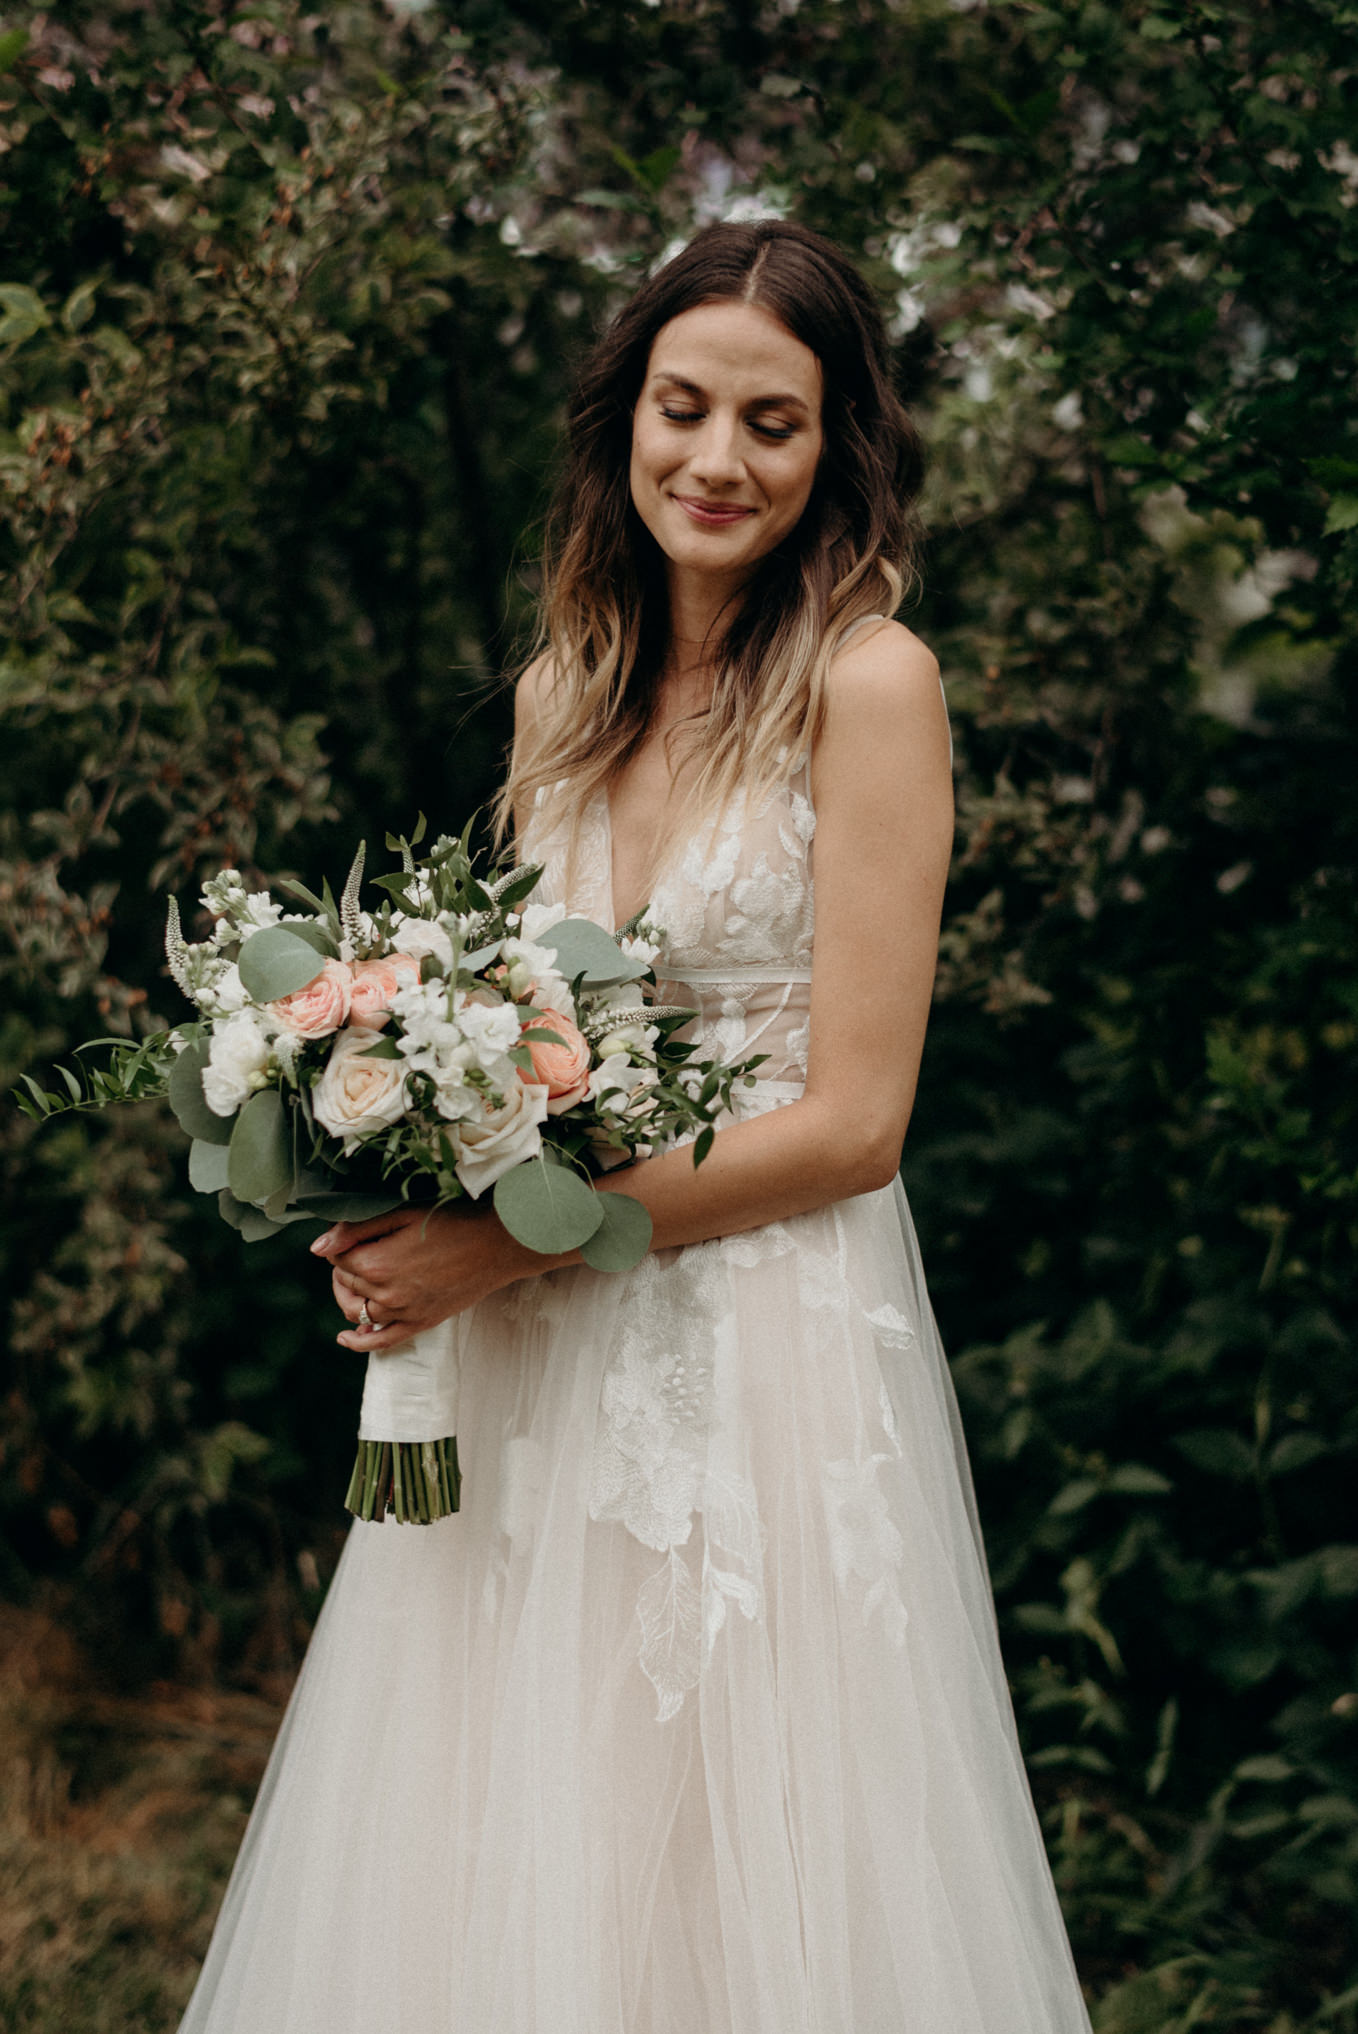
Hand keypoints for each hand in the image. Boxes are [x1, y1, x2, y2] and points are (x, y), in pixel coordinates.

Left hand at [311, 1203, 529, 1351]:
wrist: (500, 1243)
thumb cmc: (455, 1220)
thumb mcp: (404, 1214)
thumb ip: (357, 1229)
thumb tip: (318, 1247)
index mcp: (376, 1263)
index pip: (337, 1257)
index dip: (342, 1242)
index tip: (356, 1231)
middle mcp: (386, 1294)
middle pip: (345, 1283)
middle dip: (344, 1265)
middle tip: (358, 1247)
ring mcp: (404, 1313)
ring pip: (358, 1312)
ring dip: (349, 1295)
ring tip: (357, 1278)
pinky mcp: (421, 1324)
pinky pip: (382, 1341)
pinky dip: (360, 1342)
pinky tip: (347, 1337)